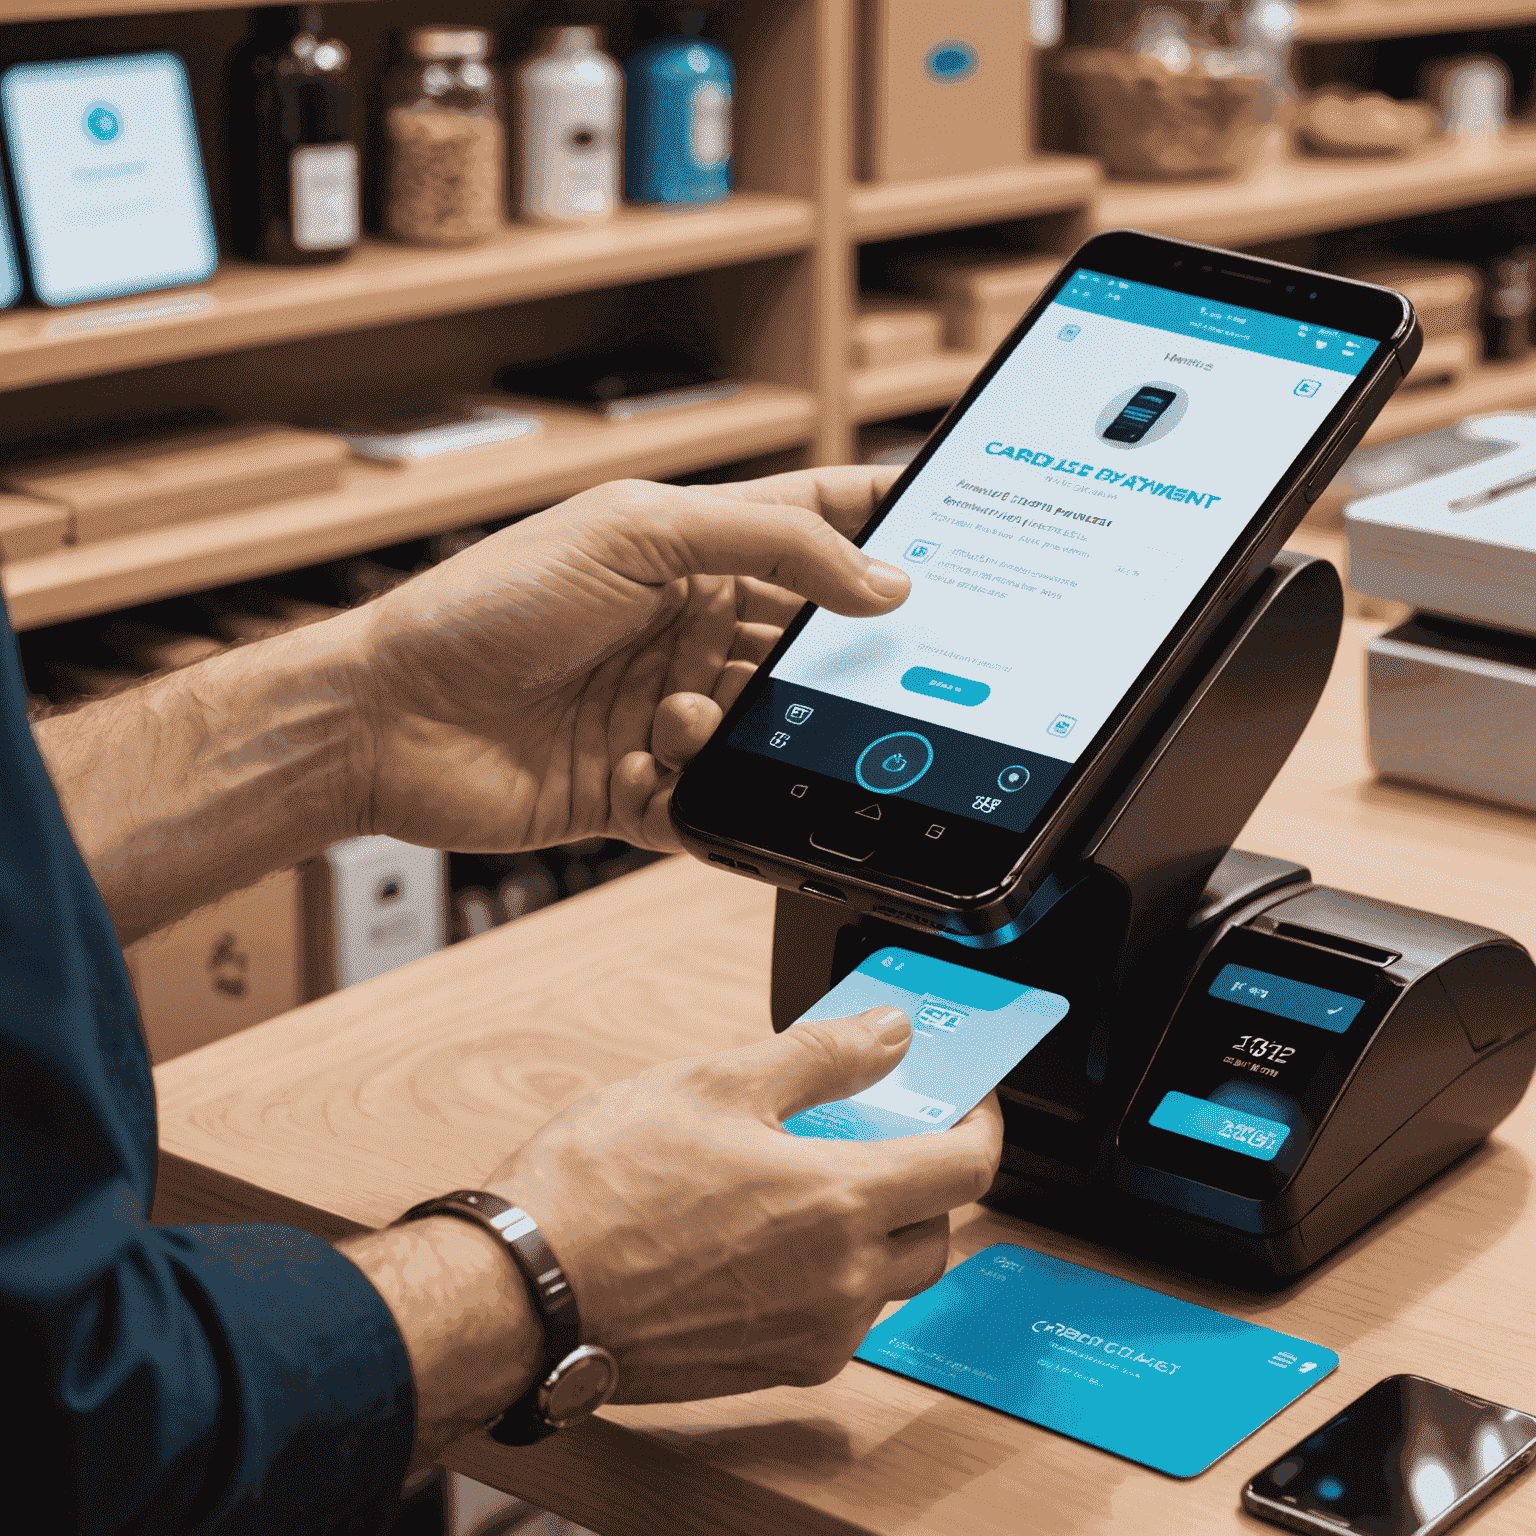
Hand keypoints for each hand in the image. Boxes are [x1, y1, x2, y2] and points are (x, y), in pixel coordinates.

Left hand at [353, 467, 903, 852]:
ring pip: (770, 735)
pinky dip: (702, 800)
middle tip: (864, 673)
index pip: (816, 526)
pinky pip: (717, 807)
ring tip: (673, 721)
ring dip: (738, 733)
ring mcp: (669, 712)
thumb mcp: (636, 534)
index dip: (886, 526)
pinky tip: (647, 773)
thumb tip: (882, 578)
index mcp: (692, 552)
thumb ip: (770, 544)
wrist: (388, 718)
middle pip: (809, 645)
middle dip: (832, 663)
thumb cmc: (489, 606)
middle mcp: (689, 631)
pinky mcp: (646, 791)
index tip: (961, 532)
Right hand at [484, 1007, 1002, 1402]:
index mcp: (840, 1206)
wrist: (524, 1292)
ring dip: (878, 1226)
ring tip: (811, 1172)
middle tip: (879, 1128)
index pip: (967, 1168)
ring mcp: (807, 1337)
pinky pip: (835, 1318)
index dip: (981, 1122)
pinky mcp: (768, 1370)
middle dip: (926, 1175)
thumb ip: (822, 1056)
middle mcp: (840, 1286)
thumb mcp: (716, 1084)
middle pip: (937, 1228)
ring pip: (886, 1279)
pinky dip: (830, 1270)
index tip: (966, 1099)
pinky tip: (767, 1229)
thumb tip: (887, 1034)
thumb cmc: (602, 1188)